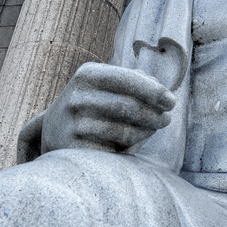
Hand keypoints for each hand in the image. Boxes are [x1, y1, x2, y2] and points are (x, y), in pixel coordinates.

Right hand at [41, 63, 174, 154]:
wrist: (54, 130)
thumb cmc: (94, 103)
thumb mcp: (107, 83)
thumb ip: (136, 80)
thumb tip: (161, 89)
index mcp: (87, 74)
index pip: (128, 79)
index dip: (155, 91)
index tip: (172, 102)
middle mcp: (77, 98)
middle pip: (129, 107)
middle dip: (155, 114)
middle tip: (166, 119)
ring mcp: (73, 125)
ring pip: (125, 132)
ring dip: (147, 132)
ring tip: (153, 129)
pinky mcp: (75, 150)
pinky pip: (115, 152)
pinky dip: (131, 149)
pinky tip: (134, 144)